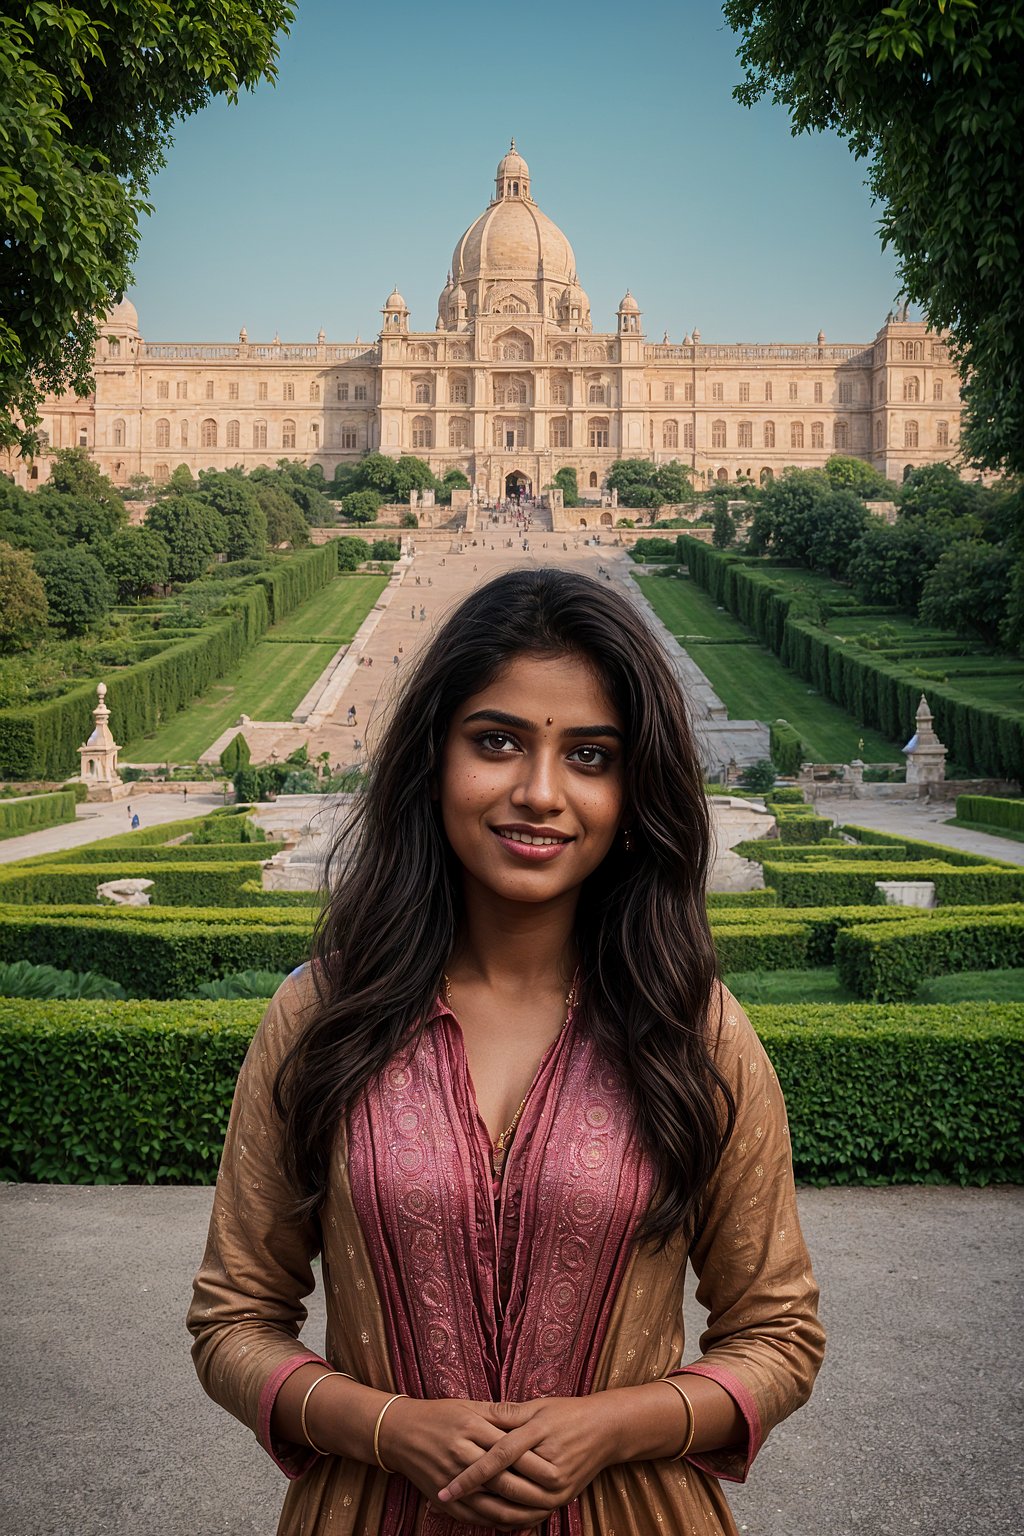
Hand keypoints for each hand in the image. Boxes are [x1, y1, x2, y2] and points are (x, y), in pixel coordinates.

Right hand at [380, 1396, 555, 1529]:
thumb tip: (528, 1418)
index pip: (508, 1448)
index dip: (533, 1460)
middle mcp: (460, 1454)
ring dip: (516, 1512)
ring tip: (539, 1513)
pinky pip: (473, 1515)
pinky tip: (513, 1522)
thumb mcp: (467, 1407)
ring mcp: (451, 1479)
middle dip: (529, 1489)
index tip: (556, 1465)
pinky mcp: (443, 1498)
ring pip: (490, 1502)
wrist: (399, 1433)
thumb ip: (498, 1414)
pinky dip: (495, 1521)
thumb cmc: (438, 1416)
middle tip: (555, 1494)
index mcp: (470, 1428)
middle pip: (502, 1478)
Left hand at [437, 1396, 615, 1514]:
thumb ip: (506, 1414)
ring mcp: (557, 1488)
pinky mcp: (561, 1499)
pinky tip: (487, 1515)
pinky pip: (530, 1515)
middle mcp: (549, 1467)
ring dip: (486, 1510)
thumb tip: (475, 1414)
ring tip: (461, 1509)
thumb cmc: (568, 1413)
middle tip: (445, 1497)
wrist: (606, 1430)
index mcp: (539, 1437)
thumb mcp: (538, 1407)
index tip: (446, 1486)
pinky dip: (508, 1518)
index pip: (497, 1458)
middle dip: (473, 1494)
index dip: (470, 1474)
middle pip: (504, 1485)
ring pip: (515, 1507)